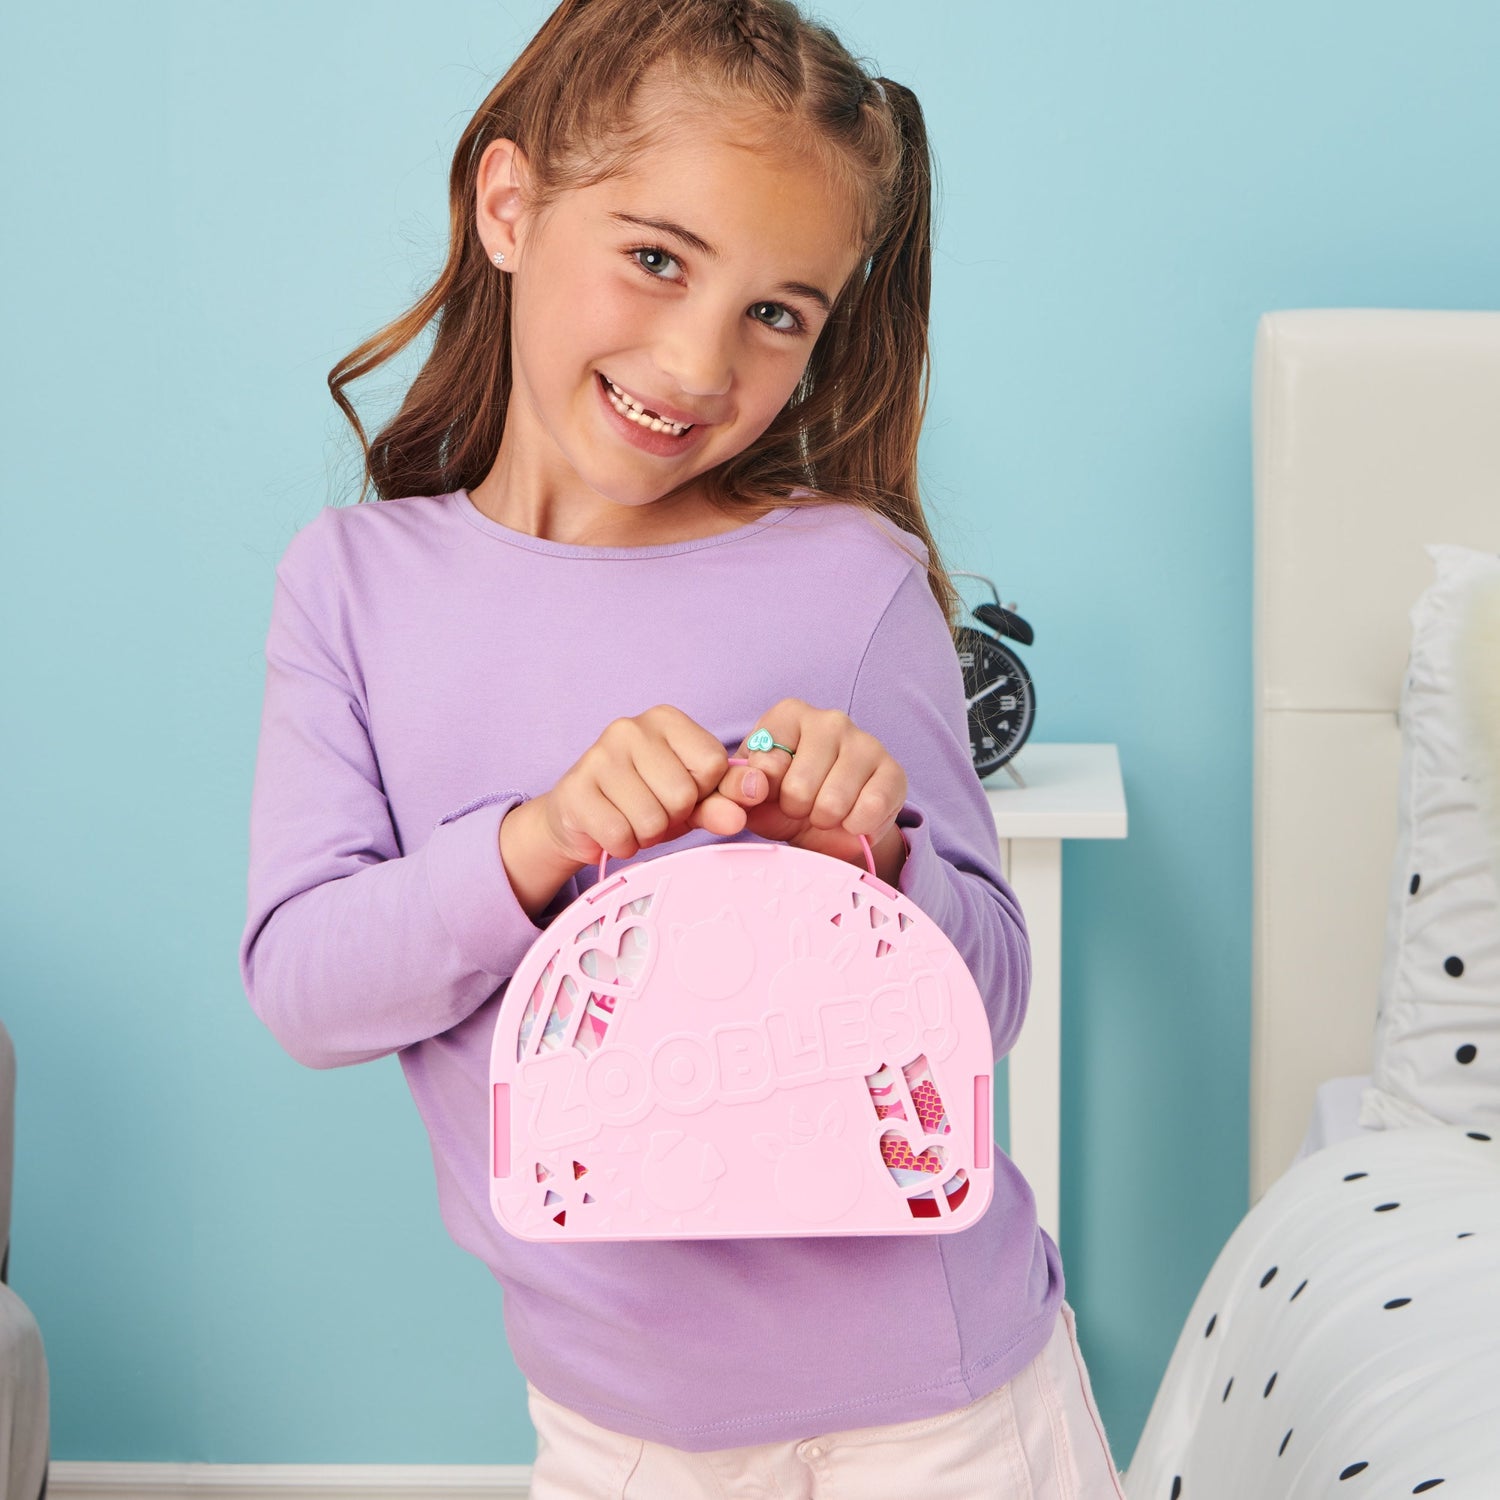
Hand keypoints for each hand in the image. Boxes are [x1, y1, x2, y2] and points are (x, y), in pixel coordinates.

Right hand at [537, 704, 768, 867]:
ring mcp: (598, 755)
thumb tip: (756, 792)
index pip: (714, 763)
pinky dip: (622, 844)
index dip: (703, 791)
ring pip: (652, 818)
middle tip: (652, 810)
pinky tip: (611, 830)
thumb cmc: (644, 801)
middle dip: (673, 816)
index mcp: (666, 720)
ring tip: (631, 820)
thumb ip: (726, 797)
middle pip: (684, 793)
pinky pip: (620, 834)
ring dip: (647, 834)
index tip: (681, 792)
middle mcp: (630, 727)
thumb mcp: (693, 800)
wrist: (582, 820)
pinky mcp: (575, 789)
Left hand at [719, 699, 908, 874]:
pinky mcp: (894, 771)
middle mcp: (829, 720)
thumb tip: (753, 785)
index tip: (771, 792)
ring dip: (824, 821)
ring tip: (825, 813)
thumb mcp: (751, 794)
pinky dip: (856, 827)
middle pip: (799, 787)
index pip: (766, 764)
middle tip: (801, 807)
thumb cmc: (783, 799)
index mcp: (789, 715)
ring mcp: (865, 742)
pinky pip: (871, 809)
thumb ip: (735, 787)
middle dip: (796, 810)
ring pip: (834, 802)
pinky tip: (851, 820)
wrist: (830, 823)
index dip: (765, 792)